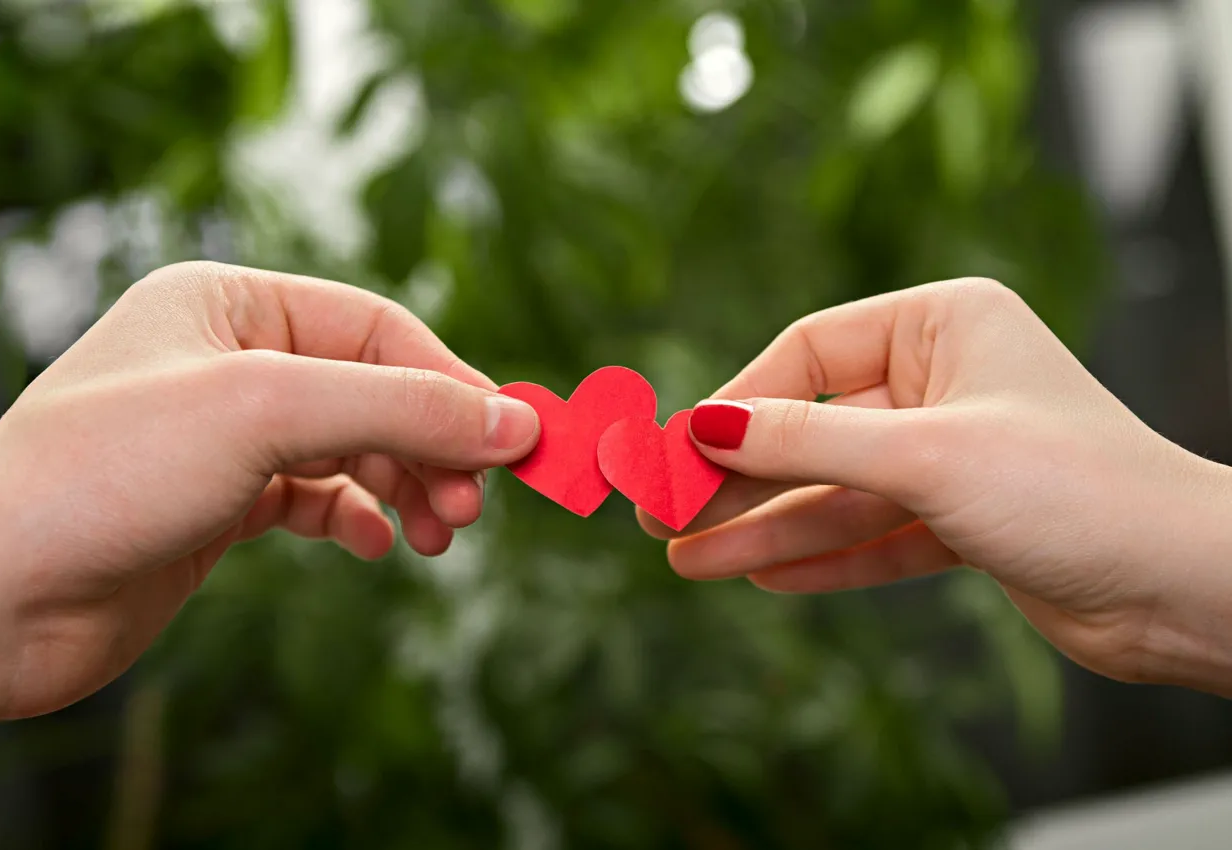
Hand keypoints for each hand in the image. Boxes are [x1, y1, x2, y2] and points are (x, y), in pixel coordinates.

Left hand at [0, 261, 538, 750]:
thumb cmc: (104, 476)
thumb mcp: (266, 414)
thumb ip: (398, 409)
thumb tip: (510, 420)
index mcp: (227, 301)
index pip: (375, 326)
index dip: (448, 381)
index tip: (510, 441)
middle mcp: (227, 359)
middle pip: (370, 388)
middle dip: (428, 445)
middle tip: (471, 506)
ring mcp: (222, 433)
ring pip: (351, 447)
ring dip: (404, 486)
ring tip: (437, 535)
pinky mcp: (218, 502)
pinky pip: (316, 498)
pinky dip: (356, 518)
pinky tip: (375, 545)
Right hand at [642, 278, 1231, 693]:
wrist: (1184, 588)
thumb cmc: (1074, 488)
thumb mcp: (923, 454)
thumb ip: (806, 440)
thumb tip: (700, 425)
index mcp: (944, 323)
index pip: (806, 353)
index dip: (734, 403)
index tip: (671, 450)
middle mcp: (944, 380)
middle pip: (811, 426)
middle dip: (737, 476)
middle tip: (661, 513)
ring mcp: (953, 452)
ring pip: (835, 488)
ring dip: (764, 526)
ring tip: (687, 559)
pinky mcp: (964, 518)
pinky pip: (872, 532)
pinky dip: (820, 554)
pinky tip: (758, 573)